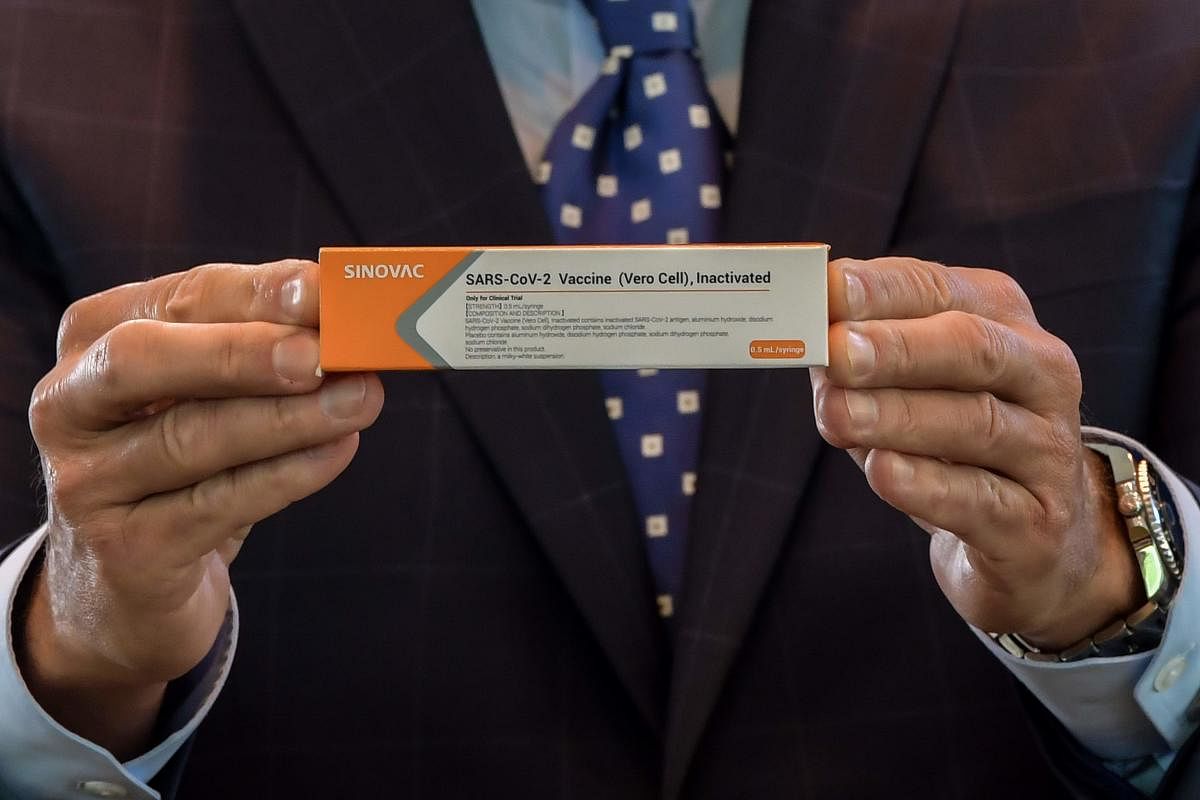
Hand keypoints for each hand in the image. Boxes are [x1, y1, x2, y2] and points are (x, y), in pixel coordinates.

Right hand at [20, 259, 383, 755]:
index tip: (327, 290)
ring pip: (190, 438)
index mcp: (94, 337)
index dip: (259, 291)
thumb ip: (266, 346)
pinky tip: (337, 451)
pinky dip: (286, 475)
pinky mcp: (124, 549)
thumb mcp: (211, 395)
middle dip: (241, 352)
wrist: (129, 584)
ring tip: (361, 400)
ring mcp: (86, 481)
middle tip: (322, 354)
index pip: (182, 298)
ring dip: (288, 417)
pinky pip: (215, 505)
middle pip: (146, 358)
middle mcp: (70, 404)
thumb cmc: (184, 465)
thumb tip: (343, 315)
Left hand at [811, 257, 1141, 649]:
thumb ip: (855, 362)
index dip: (881, 290)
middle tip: (836, 352)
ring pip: (977, 424)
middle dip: (898, 349)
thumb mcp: (905, 388)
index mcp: (1003, 321)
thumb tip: (803, 341)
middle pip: (973, 349)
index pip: (939, 292)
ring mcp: (1047, 452)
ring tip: (837, 416)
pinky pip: (980, 499)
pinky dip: (927, 485)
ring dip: (898, 417)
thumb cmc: (950, 442)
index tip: (827, 290)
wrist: (1029, 535)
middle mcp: (1039, 376)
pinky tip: (882, 472)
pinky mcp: (1035, 525)